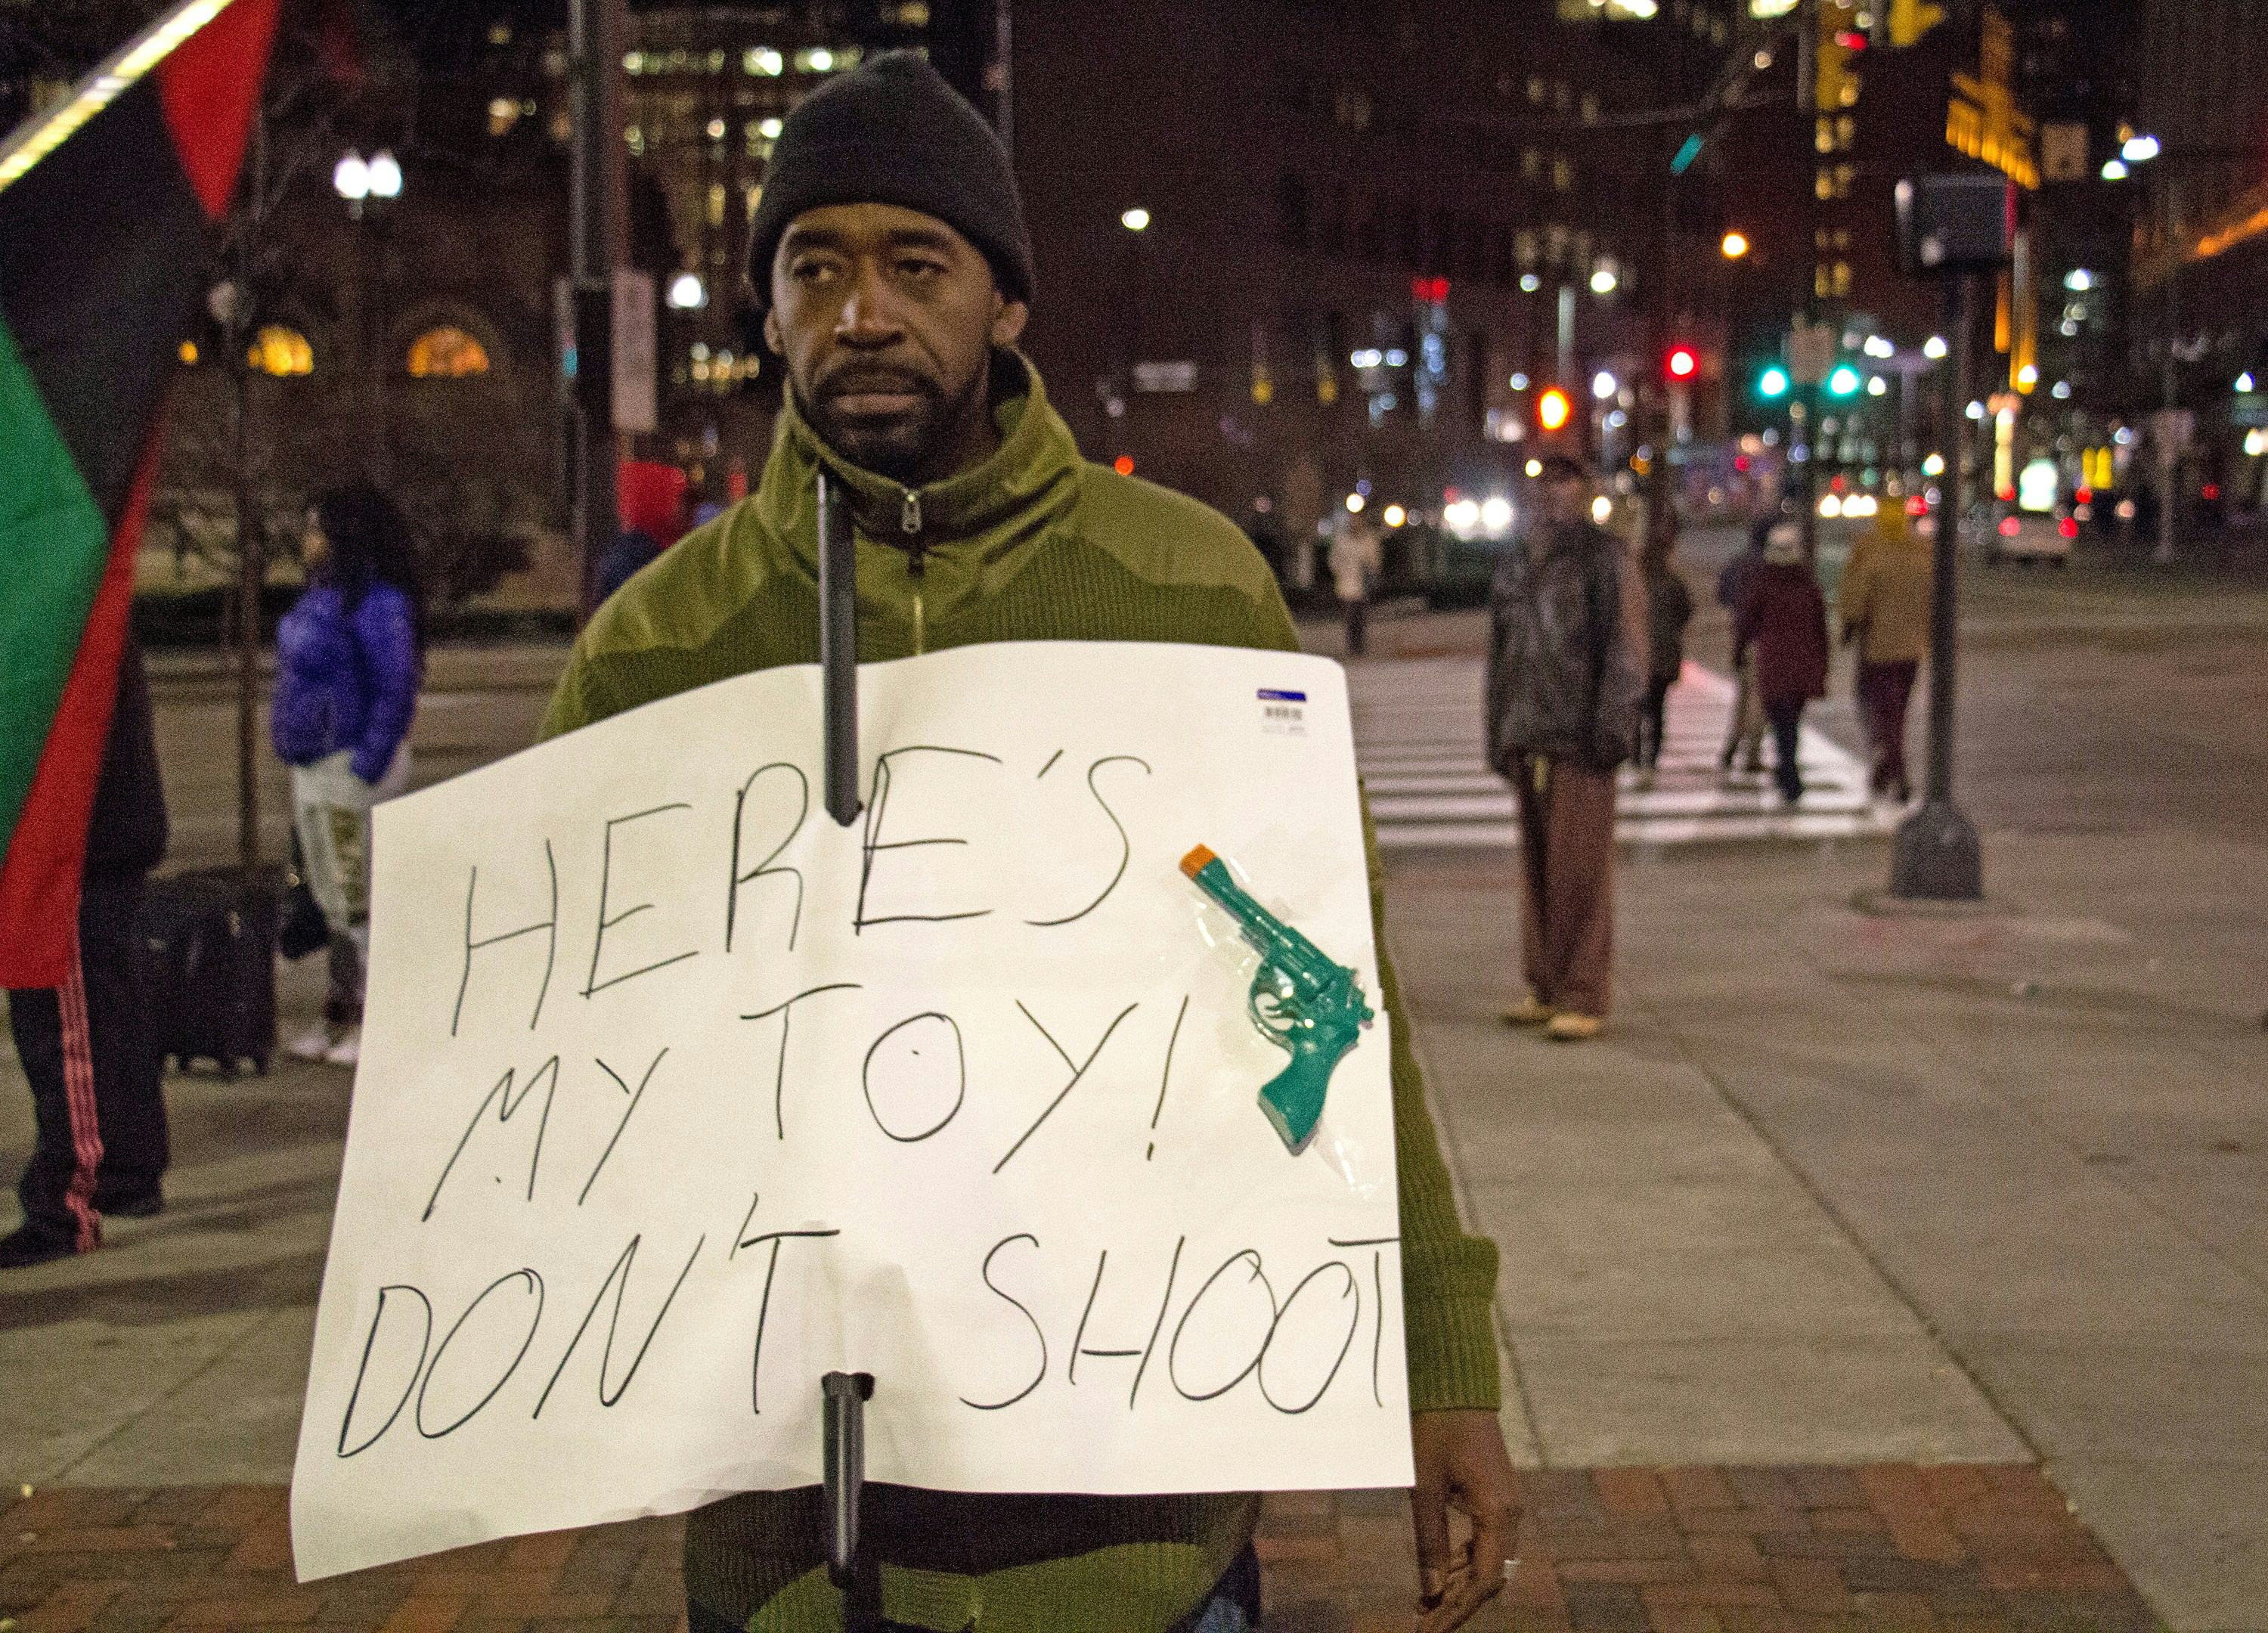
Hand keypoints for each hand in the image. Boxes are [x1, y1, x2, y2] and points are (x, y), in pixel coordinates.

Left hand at [1409, 1409, 1522, 1631]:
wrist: (1454, 1386)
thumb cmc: (1436, 1431)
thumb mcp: (1424, 1489)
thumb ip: (1429, 1543)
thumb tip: (1430, 1593)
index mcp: (1499, 1514)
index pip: (1484, 1581)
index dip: (1457, 1611)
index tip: (1430, 1630)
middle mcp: (1511, 1513)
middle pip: (1490, 1578)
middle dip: (1458, 1605)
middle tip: (1423, 1625)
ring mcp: (1507, 1504)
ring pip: (1488, 1562)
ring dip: (1459, 1585)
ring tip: (1424, 1606)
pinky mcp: (1496, 1496)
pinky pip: (1485, 1541)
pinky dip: (1463, 1561)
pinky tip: (1439, 1574)